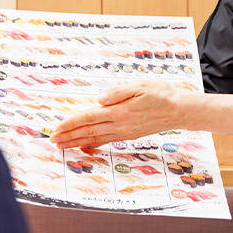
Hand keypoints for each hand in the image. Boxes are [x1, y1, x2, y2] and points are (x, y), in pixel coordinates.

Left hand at [49, 81, 194, 149]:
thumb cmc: (161, 94)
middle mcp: (120, 125)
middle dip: (68, 135)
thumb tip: (99, 99)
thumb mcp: (140, 86)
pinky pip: (106, 141)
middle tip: (52, 140)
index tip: (57, 127)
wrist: (179, 110)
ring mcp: (125, 132)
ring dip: (77, 142)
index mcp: (120, 111)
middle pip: (88, 130)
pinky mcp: (129, 135)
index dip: (71, 123)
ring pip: (95, 138)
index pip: (89, 117)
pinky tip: (84, 147)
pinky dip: (93, 144)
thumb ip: (118, 92)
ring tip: (62, 145)